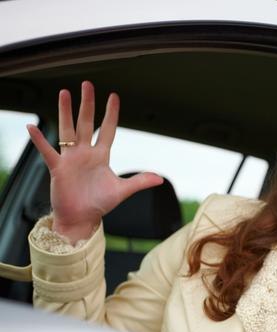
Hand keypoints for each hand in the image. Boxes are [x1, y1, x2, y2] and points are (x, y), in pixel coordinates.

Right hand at [27, 81, 162, 242]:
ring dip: (66, 112)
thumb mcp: (122, 191)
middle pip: (86, 123)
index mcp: (101, 156)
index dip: (110, 114)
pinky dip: (40, 140)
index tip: (113, 96)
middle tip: (87, 84)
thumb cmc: (99, 204)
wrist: (81, 219)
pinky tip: (32, 127)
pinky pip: (48, 151)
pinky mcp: (58, 168)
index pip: (107, 129)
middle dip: (87, 104)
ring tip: (64, 92)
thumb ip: (139, 182)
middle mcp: (85, 153)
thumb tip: (161, 179)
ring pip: (68, 130)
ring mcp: (70, 159)